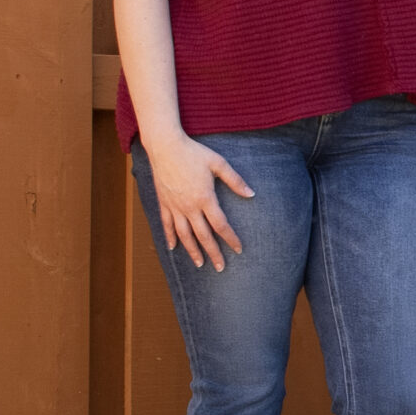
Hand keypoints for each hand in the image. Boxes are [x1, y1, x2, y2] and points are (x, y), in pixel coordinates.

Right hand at [144, 131, 252, 269]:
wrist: (165, 146)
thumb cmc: (194, 153)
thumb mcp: (218, 163)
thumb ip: (235, 180)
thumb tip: (252, 194)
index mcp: (205, 198)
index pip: (221, 225)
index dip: (231, 238)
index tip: (239, 249)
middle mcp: (189, 207)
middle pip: (203, 236)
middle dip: (213, 253)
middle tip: (221, 268)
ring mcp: (174, 206)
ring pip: (184, 235)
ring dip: (192, 251)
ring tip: (200, 264)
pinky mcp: (163, 203)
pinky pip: (166, 225)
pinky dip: (170, 238)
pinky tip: (173, 248)